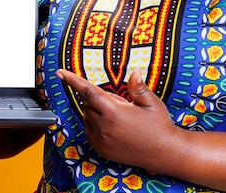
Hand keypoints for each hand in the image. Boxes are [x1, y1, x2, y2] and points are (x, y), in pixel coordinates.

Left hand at [56, 69, 177, 169]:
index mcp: (113, 113)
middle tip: (120, 104)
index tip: (60, 73)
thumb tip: (134, 73)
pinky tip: (114, 126)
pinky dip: (96, 124)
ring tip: (120, 118)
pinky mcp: (100, 149)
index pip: (87, 92)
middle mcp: (103, 127)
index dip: (72, 80)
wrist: (165, 153)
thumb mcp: (152, 103)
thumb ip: (138, 88)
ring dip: (97, 111)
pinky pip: (89, 130)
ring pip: (87, 116)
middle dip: (98, 98)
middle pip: (88, 103)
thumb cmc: (159, 126)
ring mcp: (100, 140)